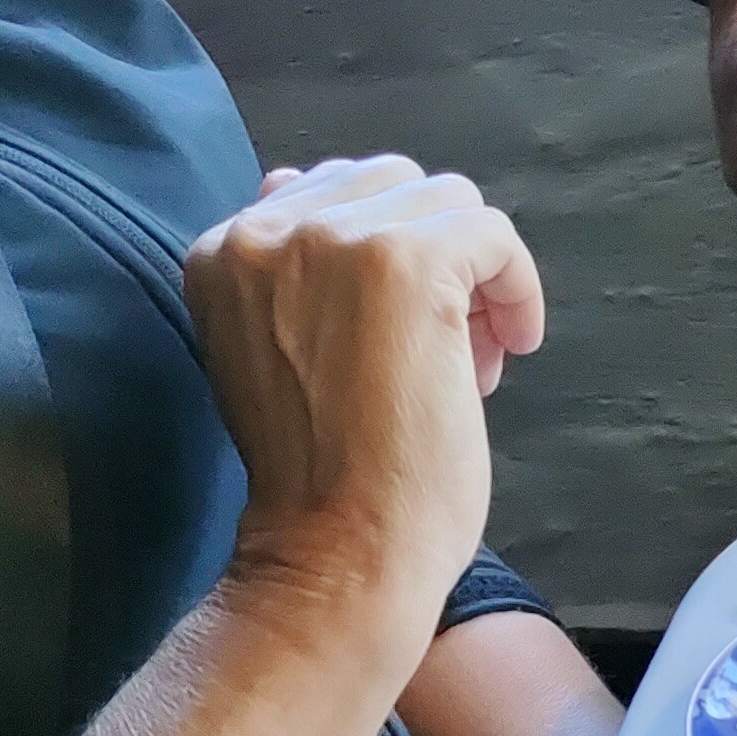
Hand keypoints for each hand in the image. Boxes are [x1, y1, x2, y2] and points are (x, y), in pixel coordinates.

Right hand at [185, 158, 544, 642]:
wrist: (335, 552)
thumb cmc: (315, 473)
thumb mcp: (272, 349)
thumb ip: (288, 270)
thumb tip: (301, 182)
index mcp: (221, 248)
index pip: (328, 193)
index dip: (382, 258)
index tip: (398, 334)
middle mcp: (266, 227)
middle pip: (391, 186)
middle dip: (432, 254)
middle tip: (447, 346)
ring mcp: (334, 238)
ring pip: (448, 204)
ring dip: (473, 276)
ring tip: (472, 359)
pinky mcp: (408, 261)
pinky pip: (492, 235)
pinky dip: (515, 287)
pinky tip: (509, 349)